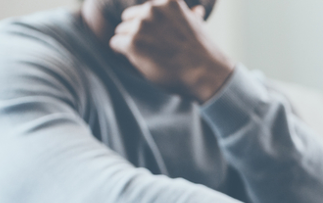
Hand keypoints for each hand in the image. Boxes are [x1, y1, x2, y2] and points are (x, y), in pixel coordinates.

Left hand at [109, 0, 233, 102]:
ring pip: (121, 32)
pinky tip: (139, 60)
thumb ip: (191, 16)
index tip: (158, 39)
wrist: (206, 75)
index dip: (149, 24)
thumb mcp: (199, 27)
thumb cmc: (203, 55)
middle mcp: (152, 9)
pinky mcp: (133, 43)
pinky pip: (115, 44)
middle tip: (153, 50)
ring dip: (131, 44)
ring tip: (150, 57)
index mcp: (168, 2)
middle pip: (129, 18)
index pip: (146, 9)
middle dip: (137, 32)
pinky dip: (123, 53)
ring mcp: (141, 25)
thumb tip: (197, 10)